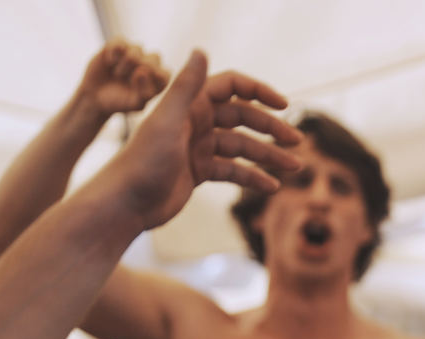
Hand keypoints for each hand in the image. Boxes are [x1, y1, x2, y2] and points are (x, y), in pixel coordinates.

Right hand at [77, 40, 169, 118]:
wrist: (95, 96)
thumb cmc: (120, 102)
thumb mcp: (134, 104)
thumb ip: (145, 93)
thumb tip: (142, 71)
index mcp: (157, 80)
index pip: (165, 74)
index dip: (155, 77)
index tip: (141, 85)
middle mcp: (148, 64)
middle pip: (155, 56)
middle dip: (141, 67)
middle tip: (127, 79)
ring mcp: (133, 53)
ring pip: (137, 48)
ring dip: (127, 62)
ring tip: (118, 74)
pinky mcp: (116, 46)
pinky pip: (120, 41)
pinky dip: (114, 51)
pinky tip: (109, 62)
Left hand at [97, 49, 301, 230]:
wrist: (126, 202)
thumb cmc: (143, 160)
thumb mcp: (167, 121)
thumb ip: (185, 85)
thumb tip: (201, 50)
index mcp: (190, 104)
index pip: (232, 87)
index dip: (259, 92)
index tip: (284, 105)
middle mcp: (196, 122)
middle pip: (243, 119)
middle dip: (272, 129)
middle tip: (298, 143)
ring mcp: (199, 147)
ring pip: (242, 147)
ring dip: (269, 156)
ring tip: (294, 167)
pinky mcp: (200, 171)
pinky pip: (233, 170)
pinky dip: (252, 177)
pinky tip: (271, 187)